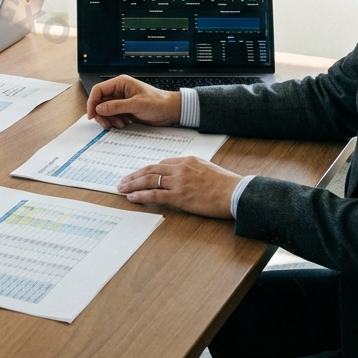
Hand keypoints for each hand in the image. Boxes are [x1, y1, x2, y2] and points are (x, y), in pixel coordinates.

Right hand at [86, 75, 180, 128]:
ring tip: (121, 124)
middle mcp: (119, 91)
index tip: (92, 115)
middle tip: (107, 124)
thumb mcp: (137, 104)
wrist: (171, 111)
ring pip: (105, 110)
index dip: (92, 102)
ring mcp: (121, 101)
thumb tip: (99, 108)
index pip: (98, 90)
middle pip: (100, 102)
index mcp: (120, 83)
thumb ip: (116, 106)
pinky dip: (115, 121)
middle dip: (102, 114)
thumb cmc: (158, 103)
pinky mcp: (124, 110)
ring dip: (110, 119)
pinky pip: (113, 116)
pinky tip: (125, 123)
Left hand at [117, 156, 241, 218]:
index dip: (146, 170)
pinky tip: (132, 197)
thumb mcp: (207, 168)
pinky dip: (141, 195)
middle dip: (135, 175)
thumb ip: (191, 169)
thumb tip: (179, 174)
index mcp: (187, 160)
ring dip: (133, 184)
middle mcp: (180, 168)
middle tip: (123, 180)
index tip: (138, 174)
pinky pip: (155, 195)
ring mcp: (179, 182)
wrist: (236, 193)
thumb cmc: (225, 183)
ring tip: (122, 188)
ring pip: (149, 181)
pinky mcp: (179, 196)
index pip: (161, 164)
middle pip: (151, 170)